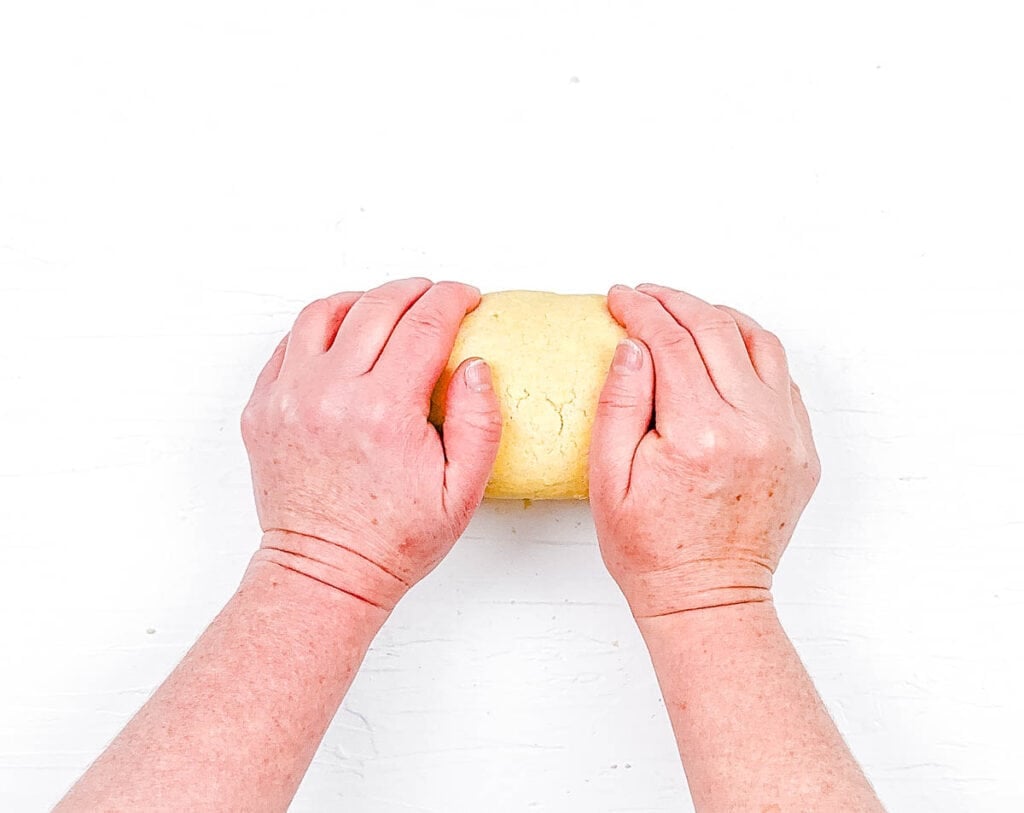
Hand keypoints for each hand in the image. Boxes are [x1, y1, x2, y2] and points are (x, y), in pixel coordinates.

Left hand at [240, 278, 501, 610]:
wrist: (325, 573)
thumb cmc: (394, 540)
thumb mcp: (463, 491)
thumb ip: (480, 423)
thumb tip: (475, 366)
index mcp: (385, 411)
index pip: (425, 324)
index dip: (451, 299)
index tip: (464, 297)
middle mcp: (331, 394)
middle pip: (376, 307)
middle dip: (413, 291)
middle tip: (432, 296)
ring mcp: (288, 398)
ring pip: (324, 312)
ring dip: (362, 300)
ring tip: (385, 309)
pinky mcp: (262, 409)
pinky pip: (288, 344)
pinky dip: (320, 328)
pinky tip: (343, 338)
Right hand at [588, 283, 819, 617]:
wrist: (707, 600)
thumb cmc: (650, 551)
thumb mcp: (608, 480)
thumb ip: (620, 405)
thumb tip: (633, 345)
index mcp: (700, 434)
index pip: (670, 343)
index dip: (641, 310)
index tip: (620, 296)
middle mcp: (753, 427)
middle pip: (716, 331)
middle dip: (676, 302)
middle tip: (647, 295)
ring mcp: (787, 437)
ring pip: (760, 344)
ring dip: (721, 318)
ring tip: (687, 314)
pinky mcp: (802, 451)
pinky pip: (784, 380)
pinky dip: (753, 354)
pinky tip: (726, 354)